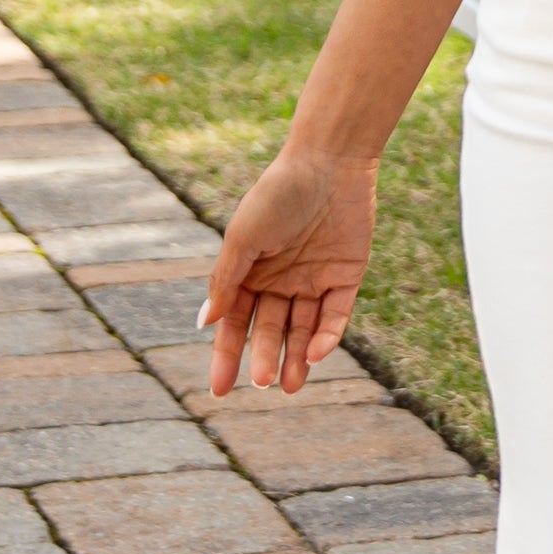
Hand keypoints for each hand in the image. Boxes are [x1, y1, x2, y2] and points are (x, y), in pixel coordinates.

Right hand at [203, 145, 377, 395]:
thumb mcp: (243, 237)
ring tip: (289, 386)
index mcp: (249, 273)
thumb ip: (226, 281)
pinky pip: (335, 315)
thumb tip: (206, 323)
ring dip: (295, 358)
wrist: (328, 162)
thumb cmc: (276, 194)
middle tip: (262, 383)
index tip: (219, 390)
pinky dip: (326, 336)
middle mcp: (280, 281)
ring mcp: (314, 281)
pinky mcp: (346, 277)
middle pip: (269, 331)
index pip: (235, 324)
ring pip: (302, 330)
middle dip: (263, 358)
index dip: (226, 357)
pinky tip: (314, 354)